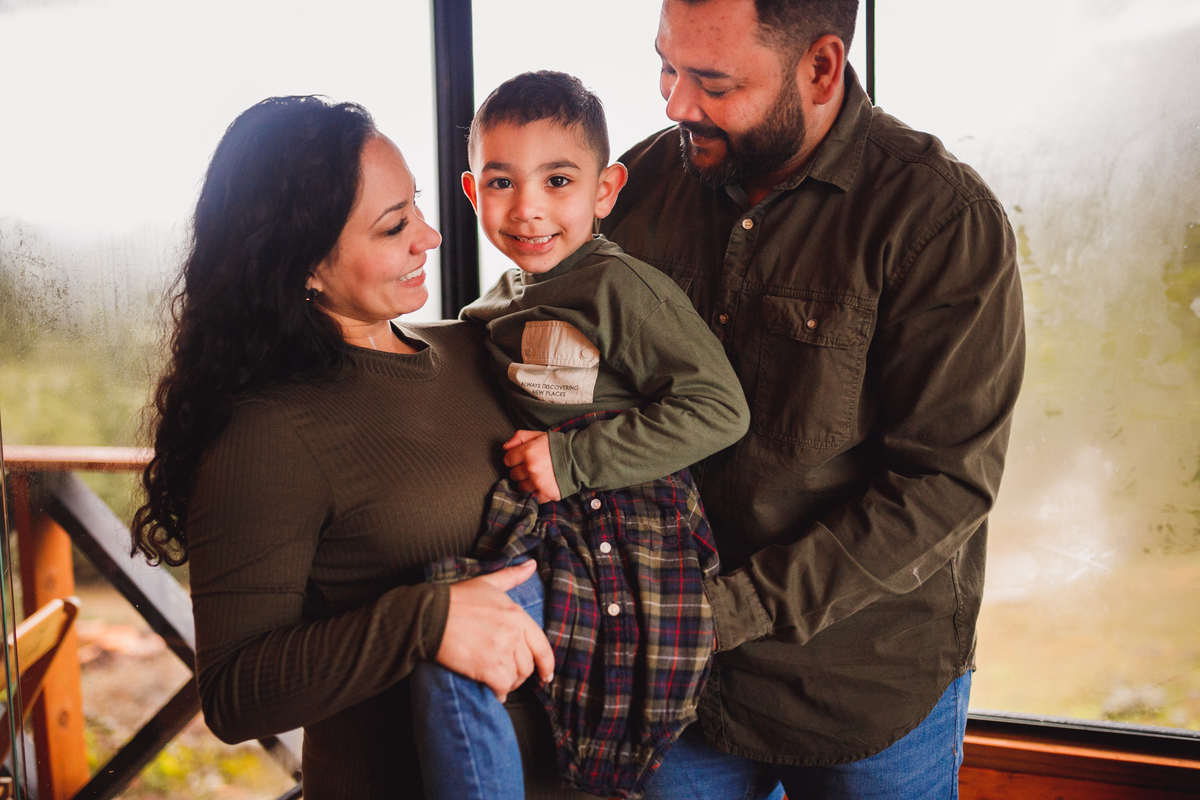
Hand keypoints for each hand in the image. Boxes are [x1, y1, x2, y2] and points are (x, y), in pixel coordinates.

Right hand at [436, 560, 554, 701]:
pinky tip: (493, 691)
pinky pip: (503, 687)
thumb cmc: (456, 599)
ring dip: (509, 684)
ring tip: (498, 682)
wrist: (430, 615)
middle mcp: (514, 633)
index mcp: (517, 615)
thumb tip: (532, 564)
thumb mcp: (487, 583)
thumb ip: (512, 576)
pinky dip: (499, 692)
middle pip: (528, 664)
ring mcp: (502, 650)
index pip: (542, 645)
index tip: (545, 675)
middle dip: (520, 673)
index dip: (546, 664)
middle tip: (508, 676)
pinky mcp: (488, 667)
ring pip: (516, 677)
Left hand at [502, 430, 561, 502]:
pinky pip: (532, 497)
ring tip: (539, 476)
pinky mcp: (546, 494)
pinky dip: (536, 493)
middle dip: (521, 471)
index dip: (514, 459)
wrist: (580, 459)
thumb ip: (520, 437)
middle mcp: (531, 468)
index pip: (508, 460)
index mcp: (528, 452)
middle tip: (533, 467)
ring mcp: (538, 482)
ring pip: (521, 487)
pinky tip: (543, 485)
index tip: (522, 458)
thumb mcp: (539, 435)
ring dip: (527, 483)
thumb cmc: (558, 446)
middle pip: (513, 474)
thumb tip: (505, 447)